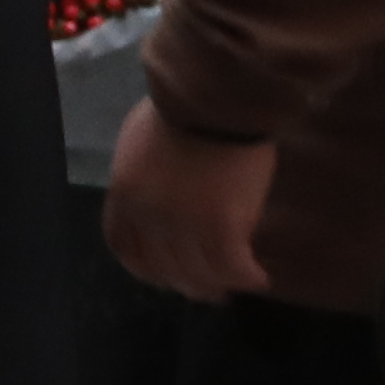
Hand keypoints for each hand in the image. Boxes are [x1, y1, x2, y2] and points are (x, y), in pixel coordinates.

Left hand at [104, 97, 277, 304]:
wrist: (216, 95)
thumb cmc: (182, 107)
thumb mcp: (140, 141)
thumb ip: (141, 176)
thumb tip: (151, 196)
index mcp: (125, 195)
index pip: (125, 248)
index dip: (147, 269)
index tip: (166, 274)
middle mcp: (149, 217)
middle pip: (164, 269)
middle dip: (186, 284)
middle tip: (207, 289)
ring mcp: (185, 225)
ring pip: (200, 274)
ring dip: (219, 285)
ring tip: (236, 285)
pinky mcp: (223, 227)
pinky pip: (234, 267)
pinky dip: (247, 277)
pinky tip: (260, 278)